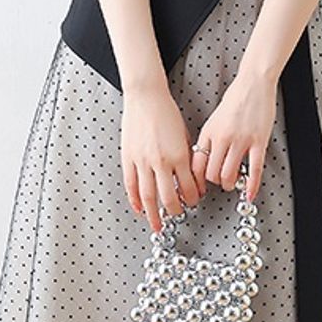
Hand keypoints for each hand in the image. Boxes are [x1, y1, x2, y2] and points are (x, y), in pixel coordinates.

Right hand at [121, 79, 202, 232]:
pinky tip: (139, 209)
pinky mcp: (128, 158)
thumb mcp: (184, 135)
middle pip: (169, 197)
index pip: (189, 187)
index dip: (193, 197)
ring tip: (157, 224)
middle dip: (175, 210)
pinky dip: (135, 200)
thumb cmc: (166, 112)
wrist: (146, 97)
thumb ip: (188, 158)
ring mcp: (142, 161)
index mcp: (179, 155)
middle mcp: (161, 161)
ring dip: (154, 214)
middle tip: (178, 214)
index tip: (194, 200)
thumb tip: (191, 177)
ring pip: (148, 196)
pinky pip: (131, 185)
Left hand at [192, 67, 277, 201]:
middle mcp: (222, 138)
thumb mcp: (214, 119)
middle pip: (211, 174)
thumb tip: (206, 158)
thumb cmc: (236, 98)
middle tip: (220, 183)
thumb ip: (210, 139)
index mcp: (209, 132)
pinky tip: (251, 193)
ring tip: (233, 183)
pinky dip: (252, 186)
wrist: (254, 83)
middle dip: (215, 184)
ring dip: (230, 184)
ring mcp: (241, 141)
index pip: (196, 164)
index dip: (197, 179)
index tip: (200, 185)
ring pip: (229, 175)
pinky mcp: (258, 142)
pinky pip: (254, 170)